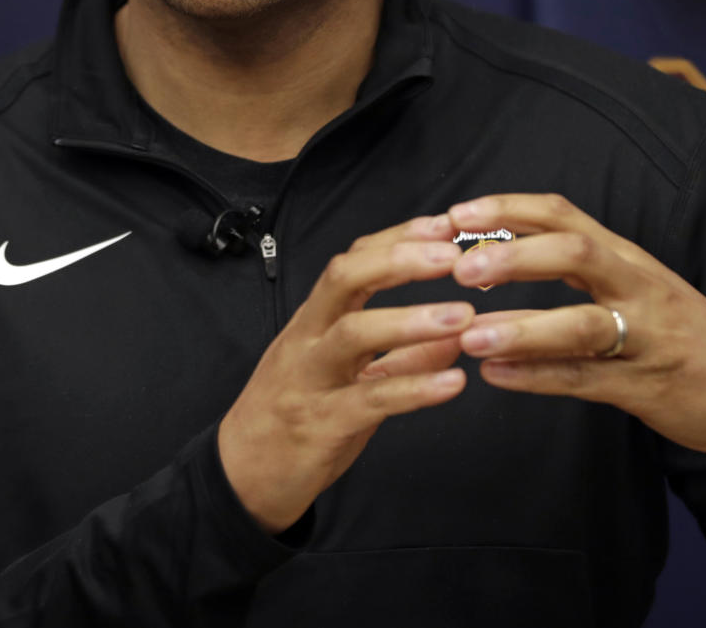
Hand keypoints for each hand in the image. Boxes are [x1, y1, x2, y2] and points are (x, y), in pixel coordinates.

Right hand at [218, 214, 472, 533]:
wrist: (242, 479)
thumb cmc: (294, 420)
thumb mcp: (345, 378)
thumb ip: (399, 356)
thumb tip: (453, 337)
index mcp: (313, 321)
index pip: (352, 261)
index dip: (397, 239)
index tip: (442, 226)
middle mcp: (308, 339)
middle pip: (344, 278)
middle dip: (398, 261)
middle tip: (451, 258)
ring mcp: (311, 380)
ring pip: (354, 333)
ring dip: (412, 320)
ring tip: (464, 317)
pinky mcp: (321, 425)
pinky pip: (370, 400)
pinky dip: (415, 388)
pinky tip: (454, 383)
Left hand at [449, 193, 705, 453]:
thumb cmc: (673, 326)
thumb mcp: (629, 279)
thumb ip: (571, 262)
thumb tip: (492, 246)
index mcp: (623, 254)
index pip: (562, 214)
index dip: (508, 210)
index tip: (457, 213)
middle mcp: (635, 285)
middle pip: (574, 254)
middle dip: (514, 257)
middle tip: (459, 268)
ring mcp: (644, 337)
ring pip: (581, 324)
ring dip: (522, 327)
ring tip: (469, 334)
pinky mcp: (646, 387)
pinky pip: (586, 379)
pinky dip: (538, 377)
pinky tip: (496, 374)